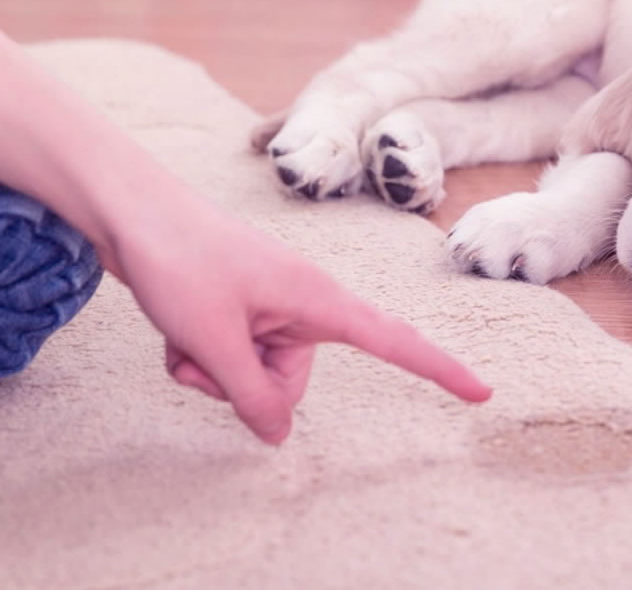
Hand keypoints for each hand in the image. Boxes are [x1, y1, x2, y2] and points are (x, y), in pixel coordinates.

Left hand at [106, 192, 490, 444]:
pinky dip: (200, 357)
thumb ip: (250, 394)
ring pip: (254, 375)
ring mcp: (272, 308)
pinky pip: (232, 358)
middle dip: (243, 385)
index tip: (482, 392)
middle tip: (204, 352)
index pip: (394, 341)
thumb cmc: (181, 261)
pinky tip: (176, 330)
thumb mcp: (213, 340)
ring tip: (184, 333)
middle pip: (291, 382)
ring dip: (213, 370)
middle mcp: (304, 306)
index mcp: (319, 300)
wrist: (134, 212)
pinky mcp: (245, 310)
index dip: (439, 369)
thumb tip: (277, 435)